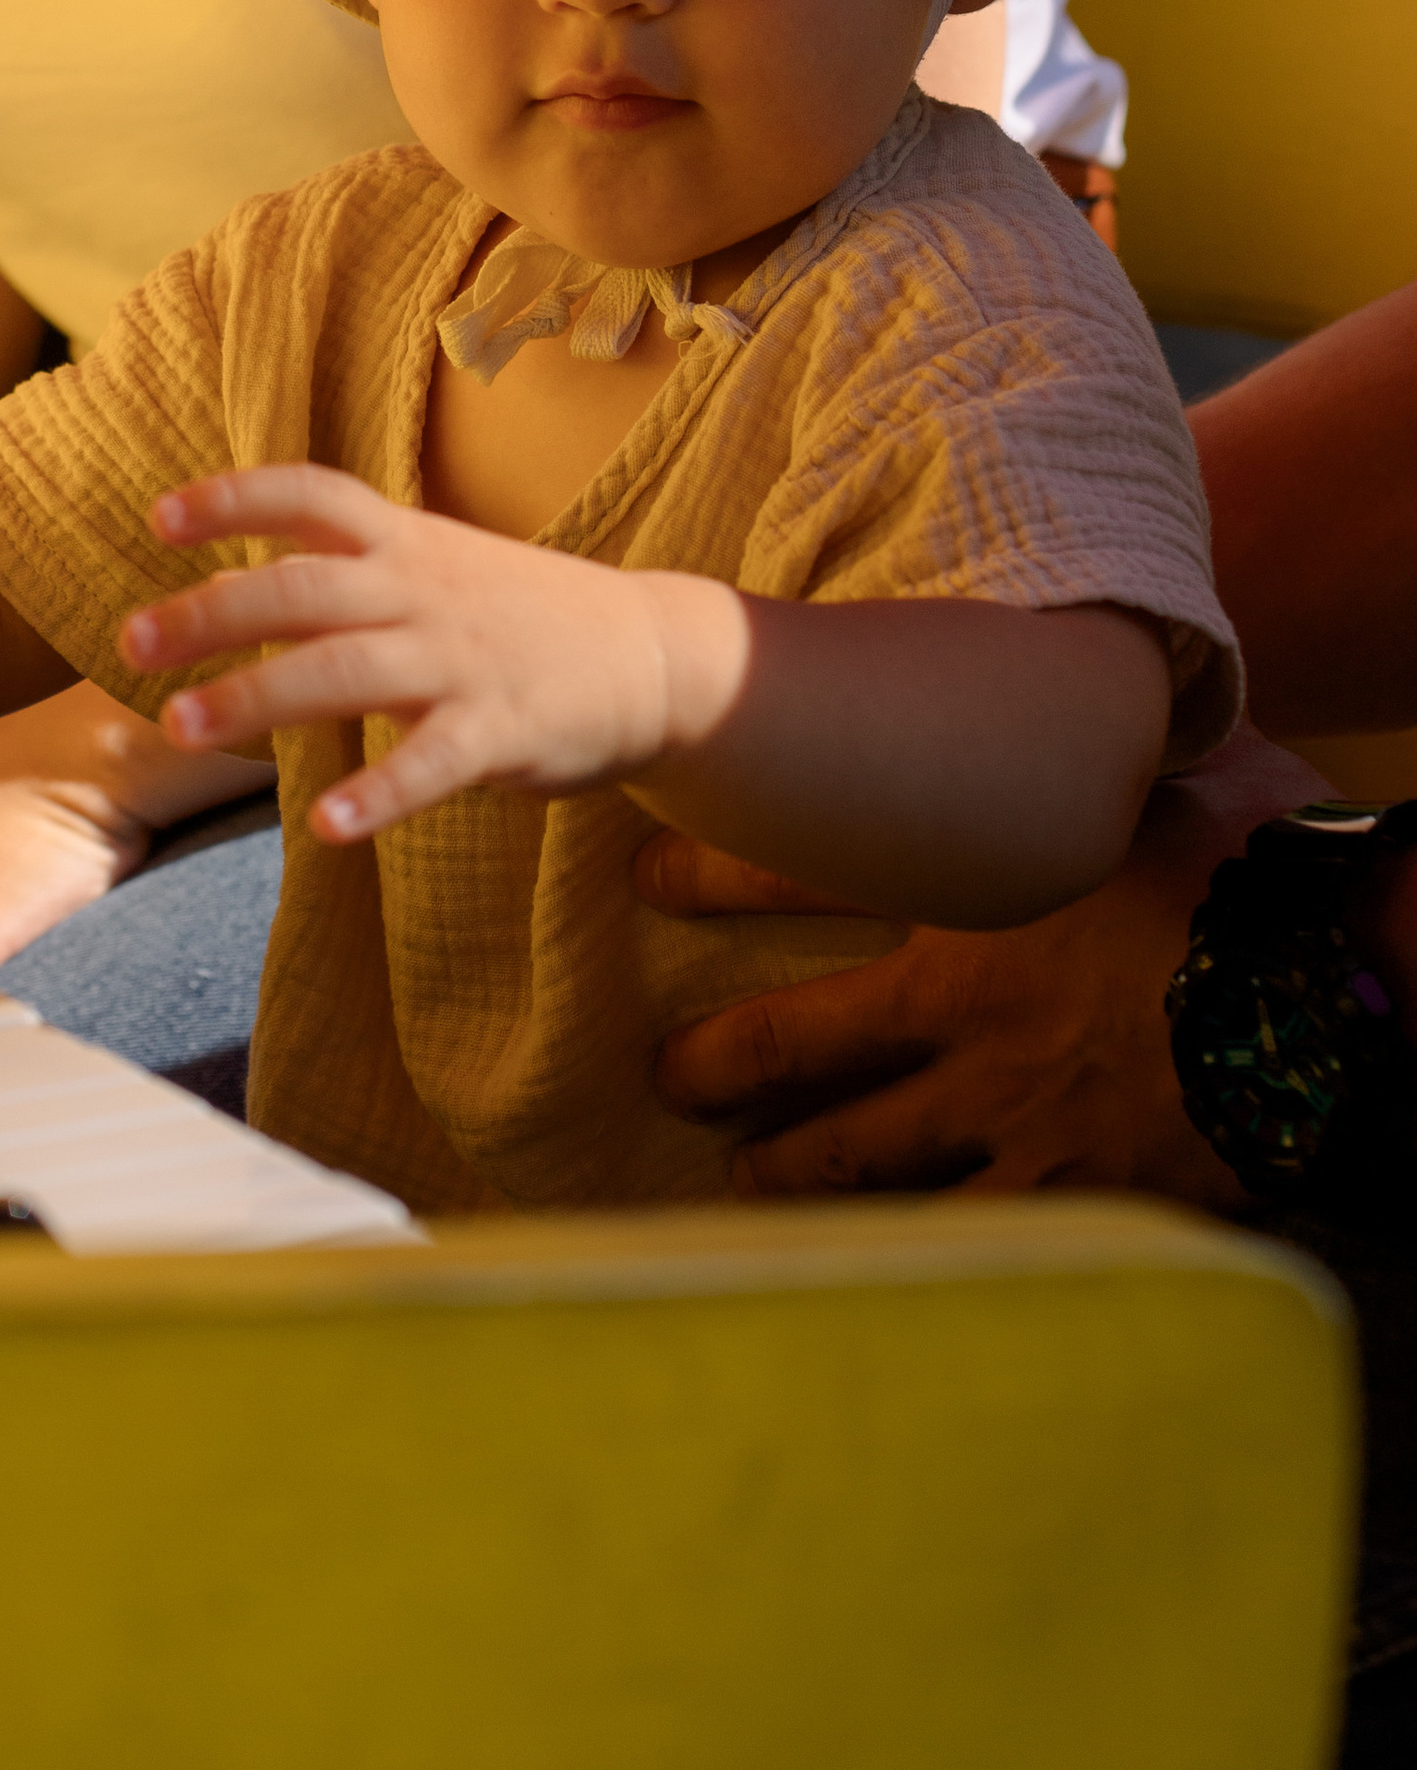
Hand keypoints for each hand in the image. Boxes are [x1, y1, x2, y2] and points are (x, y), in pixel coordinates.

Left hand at [125, 462, 672, 847]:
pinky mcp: (500, 731)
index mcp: (407, 542)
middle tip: (130, 640)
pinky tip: (327, 828)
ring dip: (256, 696)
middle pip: (302, 588)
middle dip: (211, 610)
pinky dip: (378, 794)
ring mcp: (462, 660)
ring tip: (178, 726)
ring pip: (344, 670)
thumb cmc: (519, 613)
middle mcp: (424, 590)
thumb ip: (346, 569)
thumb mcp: (435, 564)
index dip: (235, 498)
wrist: (653, 655)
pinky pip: (430, 763)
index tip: (159, 515)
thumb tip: (231, 584)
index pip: (312, 494)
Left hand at [641, 725, 1327, 1200]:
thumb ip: (1090, 750)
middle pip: (804, 1039)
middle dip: (724, 1058)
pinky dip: (914, 1259)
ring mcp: (1009, 1108)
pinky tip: (871, 1281)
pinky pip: (968, 1235)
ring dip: (795, 1170)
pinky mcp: (1072, 1189)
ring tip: (743, 1186)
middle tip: (666, 1075)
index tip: (649, 869)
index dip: (717, 869)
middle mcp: (966, 1008)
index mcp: (972, 895)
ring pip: (867, 1154)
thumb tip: (1083, 683)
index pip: (808, 867)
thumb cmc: (1248, 867)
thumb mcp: (1156, 776)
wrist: (1316, 989)